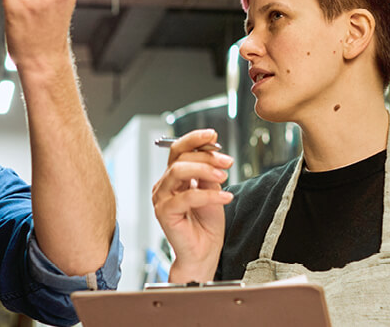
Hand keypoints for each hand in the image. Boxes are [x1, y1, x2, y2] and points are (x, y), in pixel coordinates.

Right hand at [151, 129, 233, 282]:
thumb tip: (213, 152)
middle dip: (206, 156)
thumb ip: (208, 172)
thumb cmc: (206, 226)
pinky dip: (209, 195)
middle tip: (227, 162)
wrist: (204, 253)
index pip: (178, 149)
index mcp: (174, 178)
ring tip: (224, 177)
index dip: (195, 139)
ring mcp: (162, 199)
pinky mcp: (164, 213)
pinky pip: (187, 196)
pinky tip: (225, 197)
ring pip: (178, 171)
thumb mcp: (212, 190)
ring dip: (205, 169)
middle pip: (179, 157)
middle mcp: (164, 185)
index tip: (213, 135)